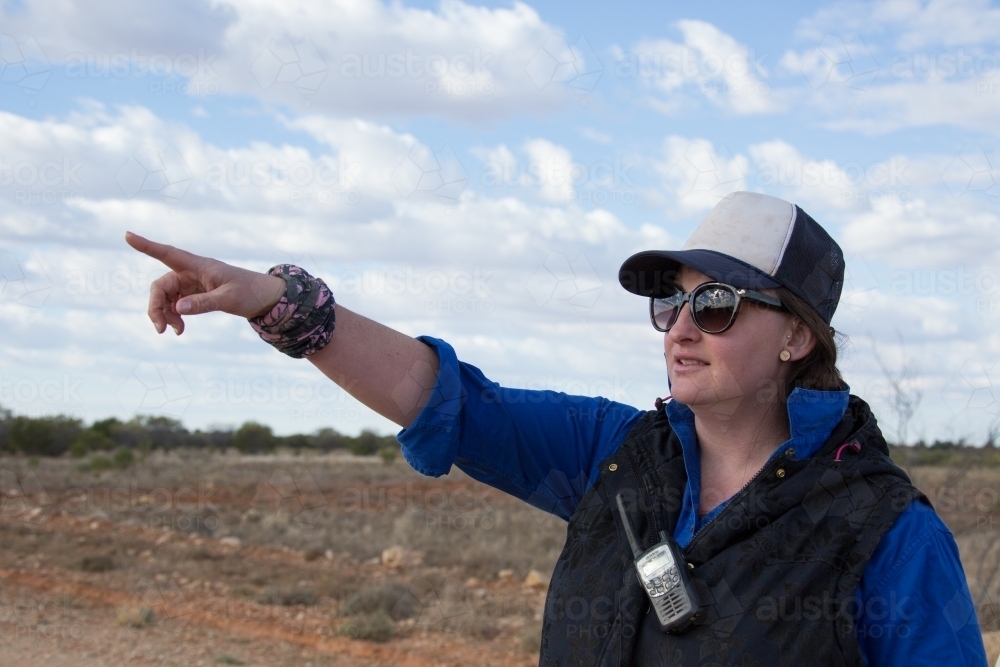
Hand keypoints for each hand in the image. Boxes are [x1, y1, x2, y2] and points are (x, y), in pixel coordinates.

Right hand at [125, 231, 286, 334]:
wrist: (264, 299)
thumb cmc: (249, 292)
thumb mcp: (229, 299)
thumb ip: (204, 303)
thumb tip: (178, 309)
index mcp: (199, 266)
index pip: (168, 253)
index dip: (146, 245)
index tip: (127, 235)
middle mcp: (191, 272)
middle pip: (161, 286)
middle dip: (156, 306)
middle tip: (159, 329)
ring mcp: (191, 284)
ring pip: (166, 298)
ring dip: (165, 315)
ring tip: (175, 332)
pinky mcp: (194, 295)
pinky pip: (175, 305)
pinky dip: (174, 317)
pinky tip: (179, 330)